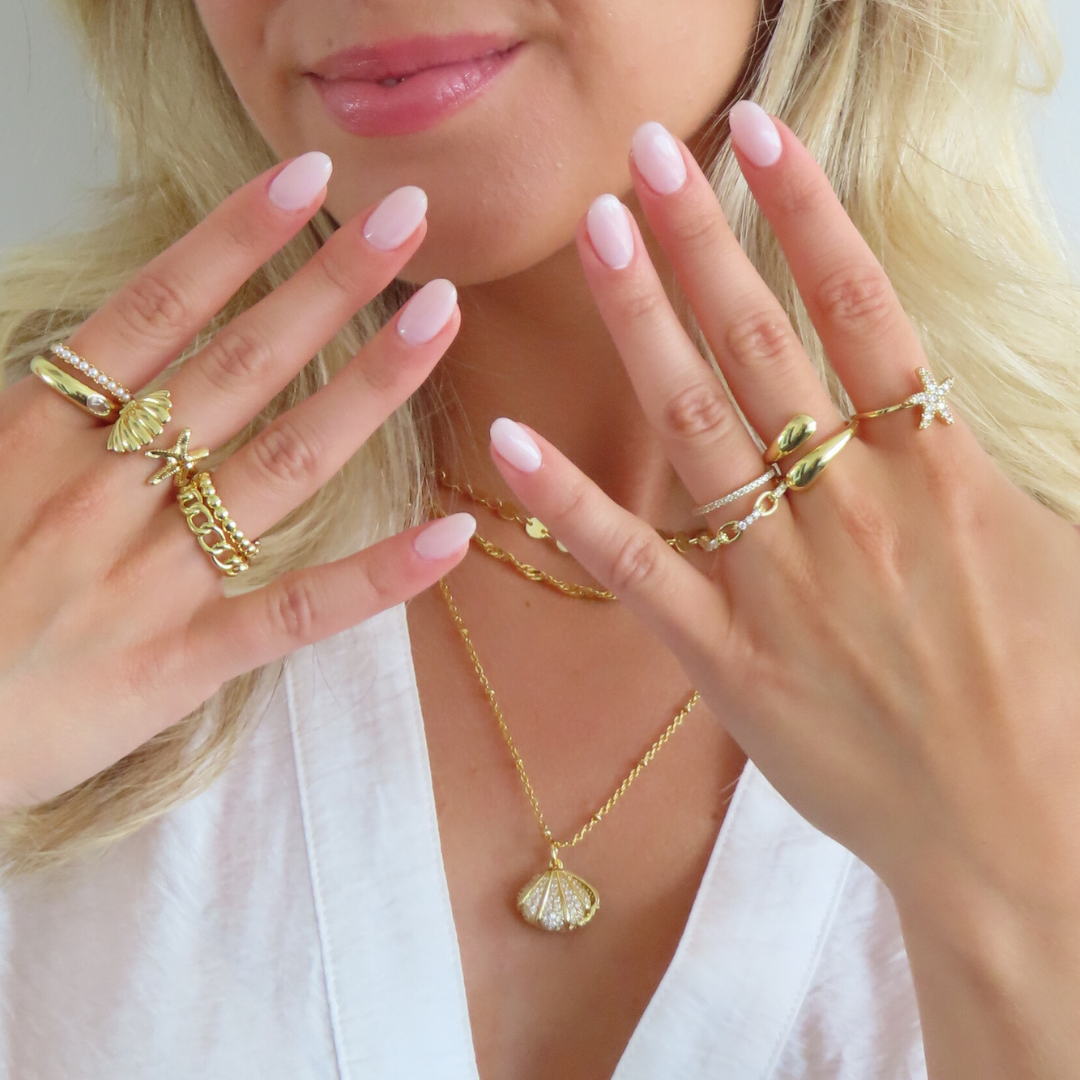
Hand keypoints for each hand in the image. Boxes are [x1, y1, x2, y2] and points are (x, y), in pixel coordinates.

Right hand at [0, 155, 472, 810]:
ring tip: (439, 317)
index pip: (157, 311)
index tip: (309, 179)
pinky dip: (375, 577)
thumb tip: (98, 358)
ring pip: (280, 466)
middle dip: (328, 285)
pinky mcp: (178, 663)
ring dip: (368, 387)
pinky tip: (450, 536)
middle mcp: (103, 490)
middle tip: (408, 217)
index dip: (236, 237)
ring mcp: (148, 578)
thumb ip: (42, 414)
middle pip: (237, 367)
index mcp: (41, 434)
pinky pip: (291, 613)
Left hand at [485, 108, 1079, 932]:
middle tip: (643, 154)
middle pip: (761, 345)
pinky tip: (509, 438)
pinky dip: (572, 501)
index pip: (859, 306)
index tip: (754, 132)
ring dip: (641, 324)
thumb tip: (918, 396)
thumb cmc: (1052, 692)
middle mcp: (849, 508)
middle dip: (699, 240)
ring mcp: (779, 582)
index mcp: (935, 470)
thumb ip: (961, 463)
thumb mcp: (1036, 545)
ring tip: (596, 236)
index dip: (803, 211)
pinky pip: (636, 566)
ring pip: (695, 427)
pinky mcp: (726, 657)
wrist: (1019, 833)